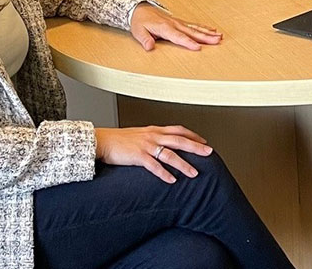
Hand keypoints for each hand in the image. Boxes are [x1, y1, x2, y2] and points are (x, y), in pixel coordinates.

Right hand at [95, 125, 212, 182]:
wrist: (102, 140)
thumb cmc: (119, 140)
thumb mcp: (139, 135)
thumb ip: (152, 138)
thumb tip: (163, 144)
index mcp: (153, 130)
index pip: (178, 130)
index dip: (193, 135)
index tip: (204, 141)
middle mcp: (152, 135)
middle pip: (179, 140)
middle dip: (195, 147)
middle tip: (209, 153)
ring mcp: (145, 145)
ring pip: (169, 153)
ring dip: (183, 164)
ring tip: (194, 173)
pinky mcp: (137, 156)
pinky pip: (153, 165)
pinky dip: (164, 173)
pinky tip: (171, 180)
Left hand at [130, 3, 221, 50]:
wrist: (140, 9)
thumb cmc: (140, 21)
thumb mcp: (138, 32)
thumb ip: (145, 39)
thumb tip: (149, 47)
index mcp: (165, 28)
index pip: (179, 37)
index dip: (188, 43)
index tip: (198, 48)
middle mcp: (174, 24)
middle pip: (192, 32)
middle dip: (205, 37)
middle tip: (217, 41)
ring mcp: (178, 22)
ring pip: (195, 28)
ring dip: (207, 32)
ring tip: (219, 36)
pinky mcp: (179, 22)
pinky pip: (193, 25)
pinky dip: (203, 27)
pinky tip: (212, 30)